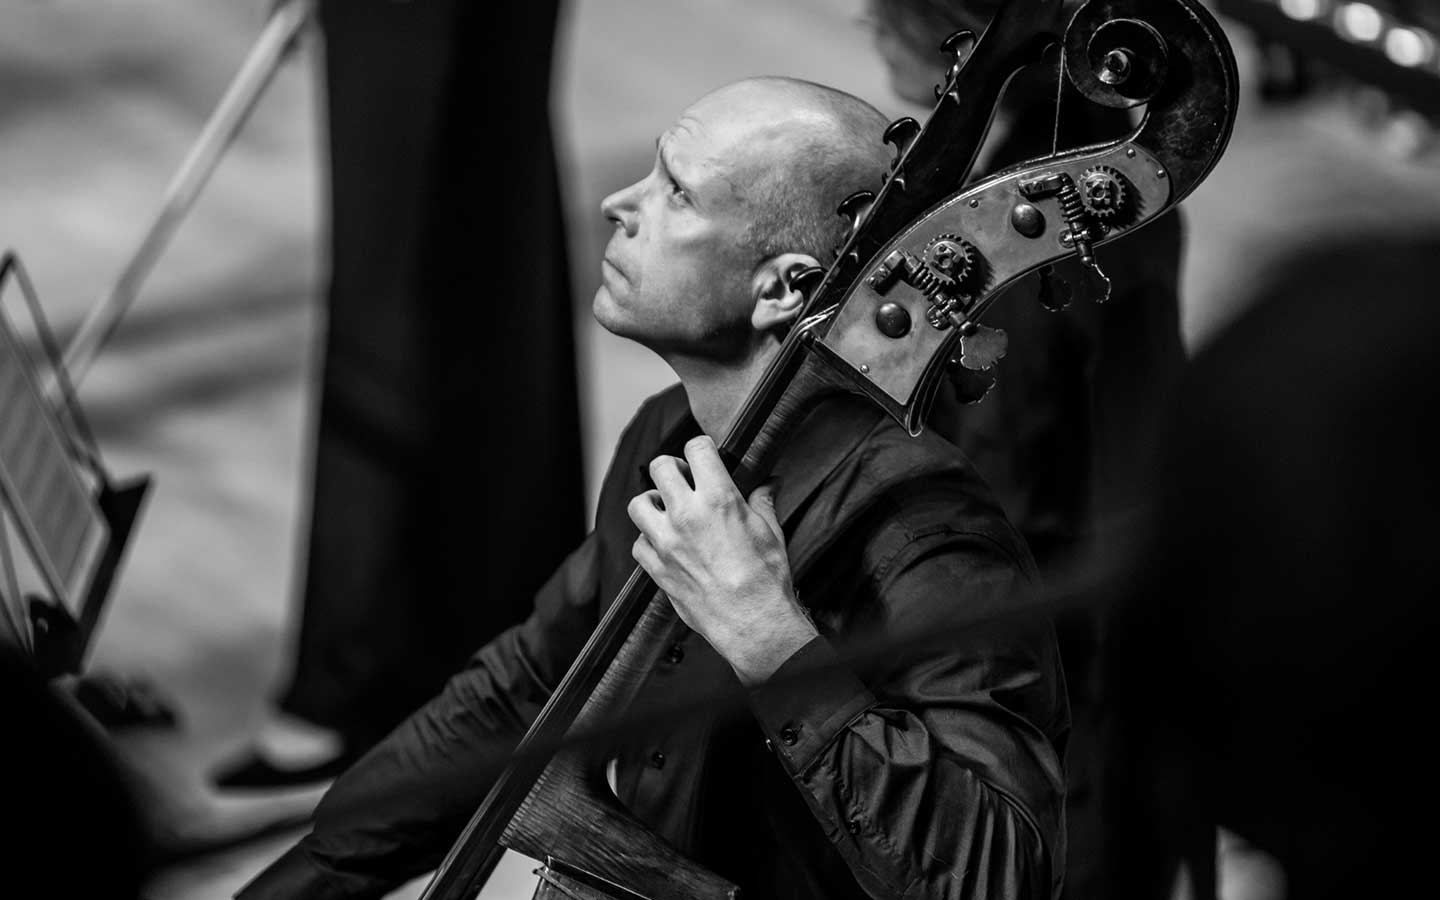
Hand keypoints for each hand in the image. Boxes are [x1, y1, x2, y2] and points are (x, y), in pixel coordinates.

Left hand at [628, 436, 817, 685]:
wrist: (752, 622)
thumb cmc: (766, 579)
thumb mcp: (772, 532)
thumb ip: (763, 501)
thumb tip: (768, 483)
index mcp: (718, 498)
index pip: (697, 449)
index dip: (702, 448)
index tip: (705, 455)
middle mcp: (686, 515)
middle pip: (661, 467)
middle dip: (673, 468)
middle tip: (685, 480)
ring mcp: (666, 542)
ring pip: (639, 503)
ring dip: (653, 502)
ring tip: (669, 510)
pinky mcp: (656, 567)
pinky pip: (638, 543)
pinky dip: (649, 540)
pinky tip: (666, 544)